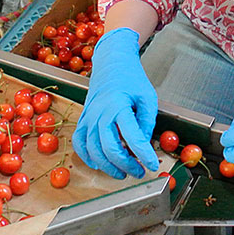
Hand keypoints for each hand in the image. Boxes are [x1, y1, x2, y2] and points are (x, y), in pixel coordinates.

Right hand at [72, 28, 159, 179]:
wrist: (111, 62)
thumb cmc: (132, 78)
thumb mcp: (148, 96)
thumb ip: (147, 121)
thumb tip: (144, 144)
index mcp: (119, 105)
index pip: (132, 136)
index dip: (143, 154)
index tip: (154, 165)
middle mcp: (100, 112)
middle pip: (110, 147)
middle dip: (126, 164)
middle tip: (139, 172)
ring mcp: (88, 116)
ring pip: (93, 149)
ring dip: (108, 166)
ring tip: (123, 172)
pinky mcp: (82, 118)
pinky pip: (79, 143)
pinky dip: (87, 157)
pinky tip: (98, 164)